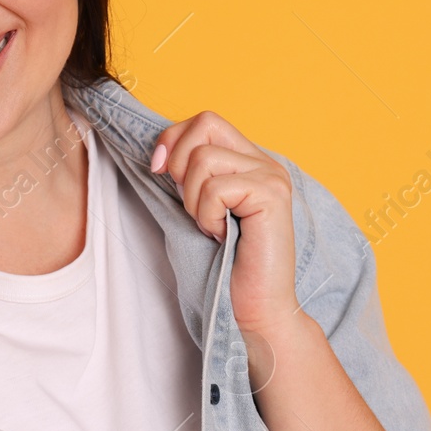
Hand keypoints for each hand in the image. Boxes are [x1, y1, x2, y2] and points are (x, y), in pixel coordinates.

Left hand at [149, 111, 301, 339]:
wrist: (254, 309)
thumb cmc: (221, 266)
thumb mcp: (196, 209)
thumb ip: (188, 176)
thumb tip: (159, 154)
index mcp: (249, 161)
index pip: (204, 121)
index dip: (173, 140)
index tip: (158, 172)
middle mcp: (265, 162)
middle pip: (206, 123)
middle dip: (180, 164)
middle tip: (190, 206)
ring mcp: (272, 177)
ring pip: (205, 159)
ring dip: (194, 200)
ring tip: (212, 228)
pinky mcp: (272, 196)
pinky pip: (216, 188)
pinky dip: (207, 216)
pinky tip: (223, 236)